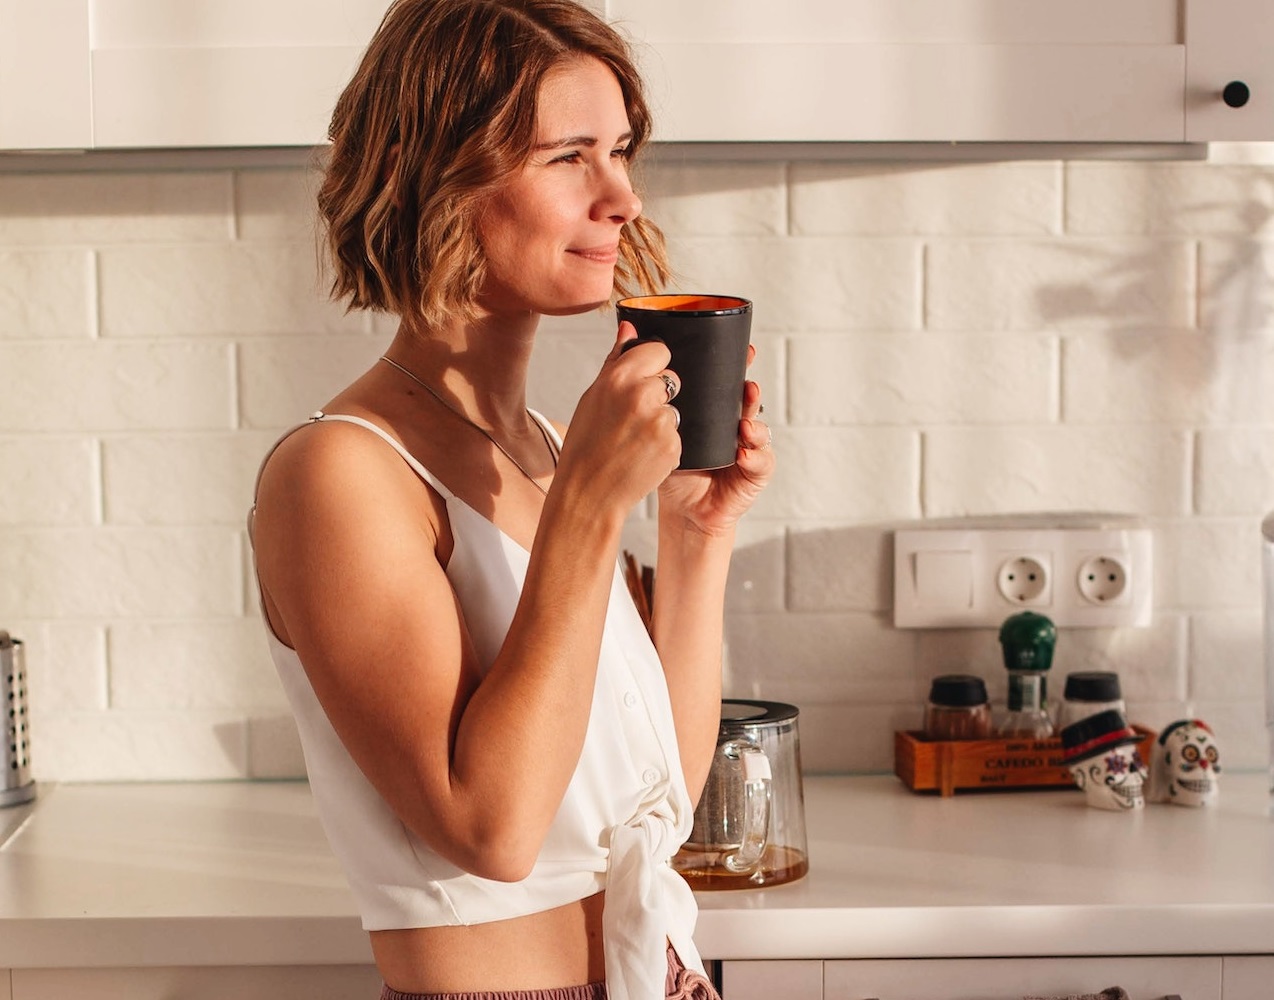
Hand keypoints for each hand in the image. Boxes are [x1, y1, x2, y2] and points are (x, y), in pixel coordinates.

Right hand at [556, 321, 682, 512]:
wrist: (588, 493)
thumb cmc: (585, 446)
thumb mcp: (593, 398)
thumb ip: (616, 361)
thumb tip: (629, 326)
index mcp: (618, 377)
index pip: (659, 351)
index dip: (653, 366)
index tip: (641, 381)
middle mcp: (641, 395)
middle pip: (672, 380)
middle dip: (660, 395)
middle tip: (634, 418)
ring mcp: (660, 421)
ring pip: (675, 409)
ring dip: (662, 421)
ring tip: (635, 440)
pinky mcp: (673, 445)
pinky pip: (677, 435)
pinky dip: (665, 444)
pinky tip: (643, 455)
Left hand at [657, 345, 773, 535]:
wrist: (682, 510)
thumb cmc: (671, 470)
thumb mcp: (658, 431)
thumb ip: (649, 396)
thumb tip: (630, 343)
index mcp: (714, 414)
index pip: (728, 386)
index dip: (738, 368)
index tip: (744, 353)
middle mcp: (734, 427)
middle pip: (748, 403)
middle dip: (750, 392)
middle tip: (746, 386)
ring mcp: (748, 448)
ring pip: (760, 430)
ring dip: (756, 424)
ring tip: (745, 424)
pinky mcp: (754, 473)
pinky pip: (762, 462)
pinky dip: (755, 456)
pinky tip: (743, 454)